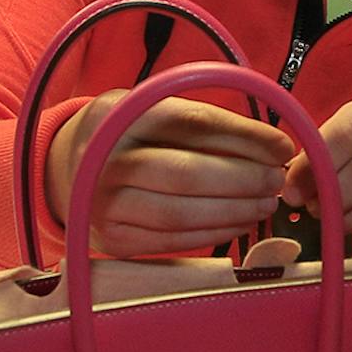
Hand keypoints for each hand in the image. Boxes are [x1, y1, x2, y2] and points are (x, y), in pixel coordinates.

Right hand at [46, 91, 296, 259]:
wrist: (68, 168)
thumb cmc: (132, 135)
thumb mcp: (153, 110)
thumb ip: (204, 123)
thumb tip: (274, 147)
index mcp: (118, 115)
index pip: (193, 123)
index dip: (245, 136)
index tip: (283, 146)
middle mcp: (104, 160)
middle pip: (188, 173)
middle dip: (244, 179)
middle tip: (277, 180)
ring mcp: (103, 204)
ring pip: (182, 214)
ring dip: (235, 211)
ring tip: (266, 203)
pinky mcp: (113, 240)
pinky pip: (174, 241)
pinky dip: (216, 233)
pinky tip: (242, 222)